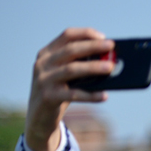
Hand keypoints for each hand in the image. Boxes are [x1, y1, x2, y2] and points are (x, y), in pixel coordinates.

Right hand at [25, 29, 115, 150]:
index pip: (66, 36)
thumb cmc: (59, 91)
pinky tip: (104, 96)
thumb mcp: (65, 76)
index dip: (85, 34)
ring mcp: (44, 80)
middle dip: (92, 47)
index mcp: (47, 53)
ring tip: (110, 68)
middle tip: (111, 46)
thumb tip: (109, 62)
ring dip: (93, 67)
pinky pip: (73, 94)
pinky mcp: (48, 97)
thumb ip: (80, 66)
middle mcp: (42, 63)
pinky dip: (90, 95)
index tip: (103, 37)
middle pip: (70, 50)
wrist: (39, 116)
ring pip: (71, 69)